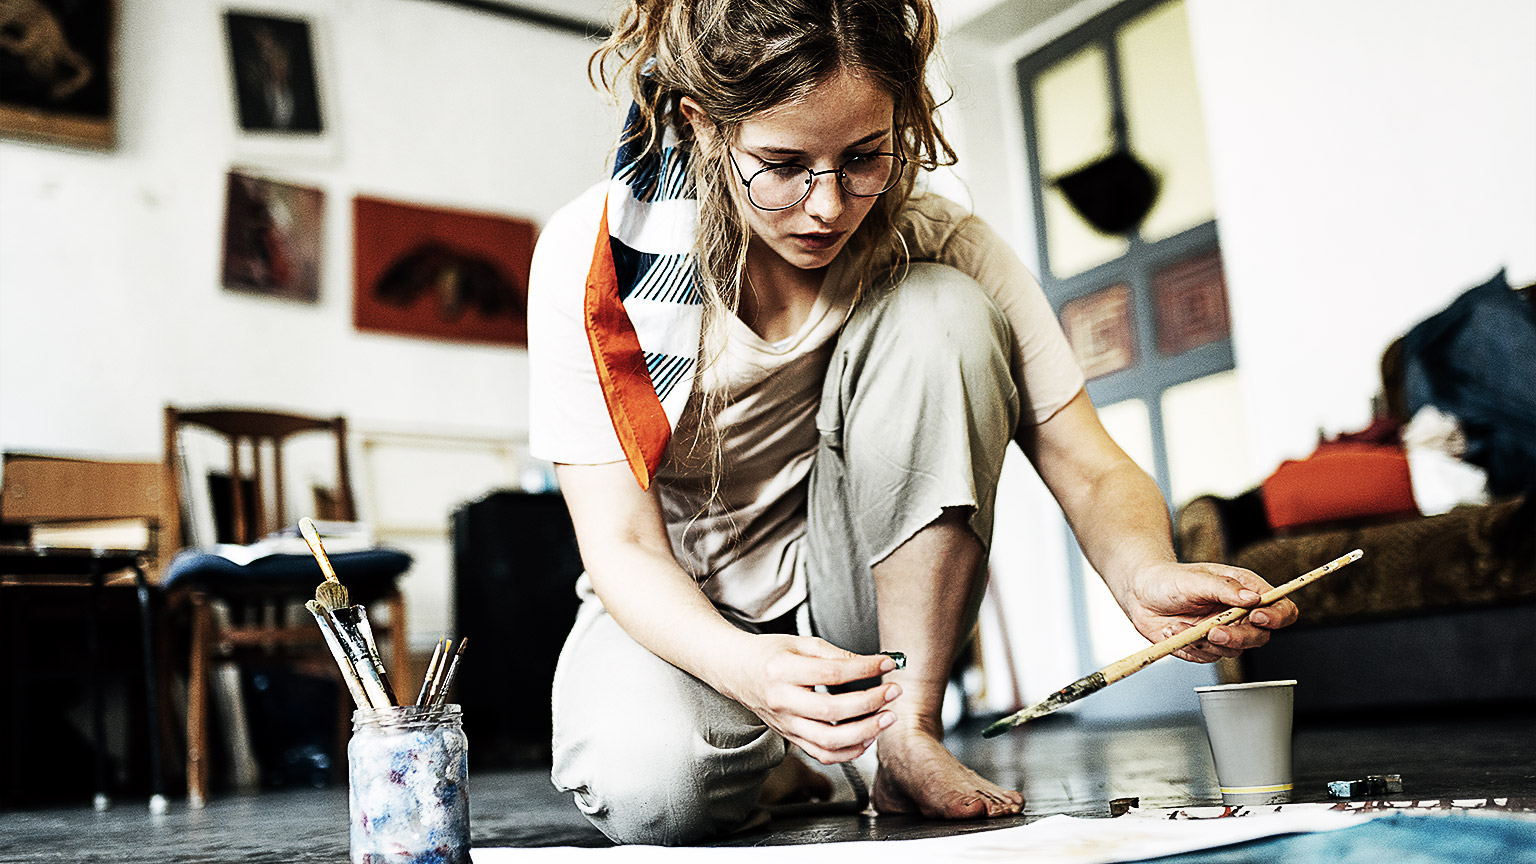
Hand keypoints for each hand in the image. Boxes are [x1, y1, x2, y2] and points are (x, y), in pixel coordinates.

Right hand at [718, 634, 901, 764]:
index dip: (864, 668)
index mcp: (782, 670)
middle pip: (832, 711)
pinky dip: (849, 752)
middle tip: (893, 692)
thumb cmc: (769, 654)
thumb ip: (835, 654)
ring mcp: (785, 724)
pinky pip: (822, 754)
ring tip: (886, 718)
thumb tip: (871, 663)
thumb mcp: (800, 643)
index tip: (888, 663)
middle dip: (869, 703)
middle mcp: (782, 701)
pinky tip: (867, 737)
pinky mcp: (790, 737)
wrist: (736, 671)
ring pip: (828, 741)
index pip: (830, 673)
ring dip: (864, 733)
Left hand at [1122, 562, 1298, 662]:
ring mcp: (1223, 633)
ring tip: (1179, 626)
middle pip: (1260, 637)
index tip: (1258, 617)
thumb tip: (1252, 598)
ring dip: (1206, 642)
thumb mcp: (1196, 578)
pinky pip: (1207, 657)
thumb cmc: (1169, 579)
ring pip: (1233, 651)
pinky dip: (1189, 646)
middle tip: (1214, 631)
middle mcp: (1239, 615)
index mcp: (1246, 592)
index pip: (1279, 608)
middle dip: (1238, 637)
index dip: (1276, 616)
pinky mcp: (1205, 647)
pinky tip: (1173, 630)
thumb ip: (1225, 588)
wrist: (1140, 593)